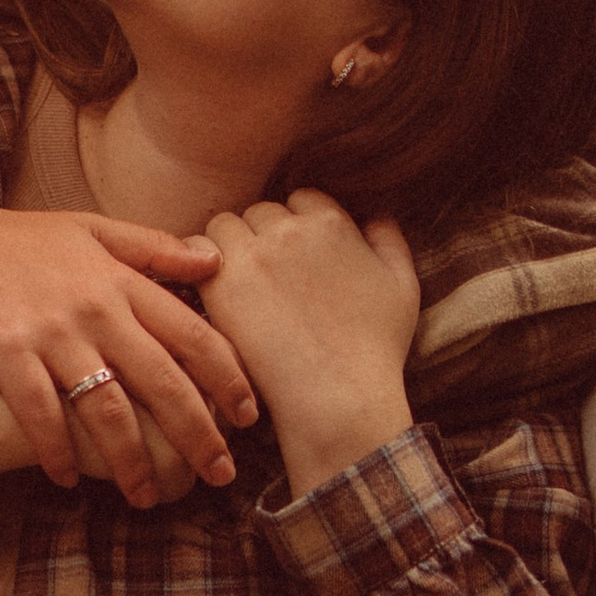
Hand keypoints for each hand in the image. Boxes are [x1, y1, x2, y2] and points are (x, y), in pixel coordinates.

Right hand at [0, 186, 255, 503]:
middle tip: (219, 474)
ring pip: (108, 409)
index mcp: (120, 280)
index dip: (229, 379)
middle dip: (199, 434)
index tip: (248, 416)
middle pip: (163, 381)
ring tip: (145, 497)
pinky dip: (58, 452)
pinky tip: (67, 478)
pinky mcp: (5, 355)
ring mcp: (50, 333)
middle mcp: (95, 308)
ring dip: (131, 461)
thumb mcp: (88, 228)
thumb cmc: (10, 238)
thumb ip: (152, 247)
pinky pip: (42, 416)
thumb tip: (214, 259)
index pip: (194, 334)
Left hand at [199, 192, 419, 498]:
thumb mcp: (403, 288)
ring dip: (228, 246)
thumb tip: (376, 216)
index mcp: (331, 223)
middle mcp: (289, 229)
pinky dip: (197, 266)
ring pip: (224, 225)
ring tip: (235, 283)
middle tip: (263, 277)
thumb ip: (390, 242)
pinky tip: (210, 291)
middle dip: (261, 236)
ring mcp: (252, 254)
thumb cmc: (375, 350)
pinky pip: (192, 252)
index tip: (294, 258)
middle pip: (260, 211)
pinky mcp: (220, 284)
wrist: (338, 396)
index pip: (300, 199)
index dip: (296, 226)